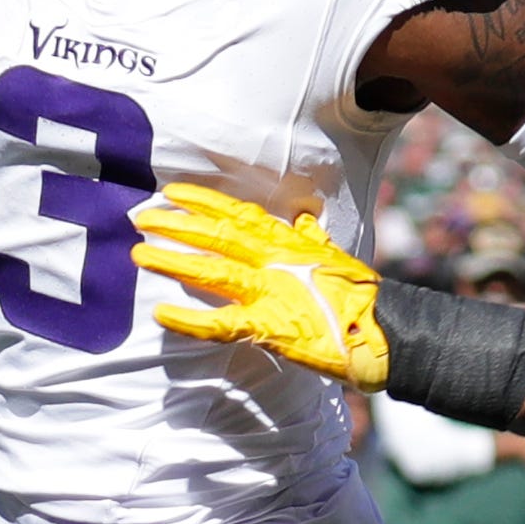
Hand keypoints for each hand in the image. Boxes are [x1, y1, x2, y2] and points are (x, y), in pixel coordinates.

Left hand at [128, 186, 391, 385]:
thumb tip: (304, 219)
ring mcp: (271, 293)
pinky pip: (221, 323)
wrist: (385, 332)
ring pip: (211, 270)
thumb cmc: (360, 297)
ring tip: (139, 254)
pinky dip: (190, 320)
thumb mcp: (335, 257)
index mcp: (289, 244)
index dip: (204, 201)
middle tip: (140, 218)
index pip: (239, 213)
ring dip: (173, 260)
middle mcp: (275, 262)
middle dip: (176, 225)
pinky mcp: (269, 328)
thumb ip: (313, 239)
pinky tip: (162, 314)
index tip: (173, 191)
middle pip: (217, 235)